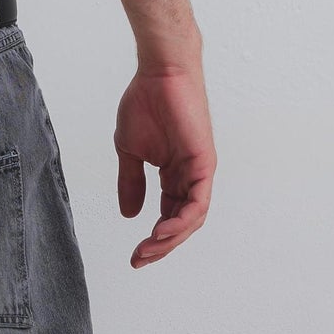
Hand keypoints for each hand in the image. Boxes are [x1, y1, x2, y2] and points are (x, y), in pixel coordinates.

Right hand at [114, 66, 214, 267]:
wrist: (159, 74)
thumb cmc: (145, 104)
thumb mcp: (130, 152)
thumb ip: (131, 182)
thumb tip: (128, 214)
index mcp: (173, 175)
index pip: (167, 215)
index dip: (153, 239)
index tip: (135, 255)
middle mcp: (189, 176)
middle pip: (181, 223)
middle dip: (161, 246)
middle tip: (140, 259)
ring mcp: (199, 171)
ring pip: (191, 218)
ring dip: (171, 238)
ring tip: (149, 249)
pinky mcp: (204, 163)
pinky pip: (198, 201)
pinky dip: (182, 220)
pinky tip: (163, 231)